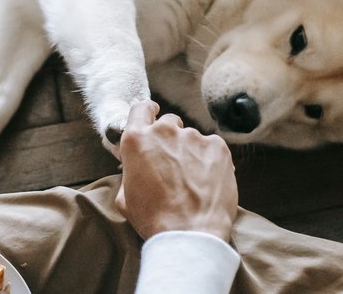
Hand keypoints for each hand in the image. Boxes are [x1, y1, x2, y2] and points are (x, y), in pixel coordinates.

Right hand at [115, 101, 237, 240]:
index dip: (147, 111)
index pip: (140, 109)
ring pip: (192, 139)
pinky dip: (210, 161)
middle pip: (169, 123)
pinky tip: (207, 182)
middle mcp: (165, 132)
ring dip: (191, 153)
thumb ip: (130, 171)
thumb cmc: (154, 219)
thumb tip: (137, 167)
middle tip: (173, 164)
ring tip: (193, 182)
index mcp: (137, 140)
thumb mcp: (125, 196)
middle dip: (170, 139)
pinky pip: (212, 148)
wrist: (190, 234)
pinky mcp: (217, 147)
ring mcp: (193, 137)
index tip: (153, 114)